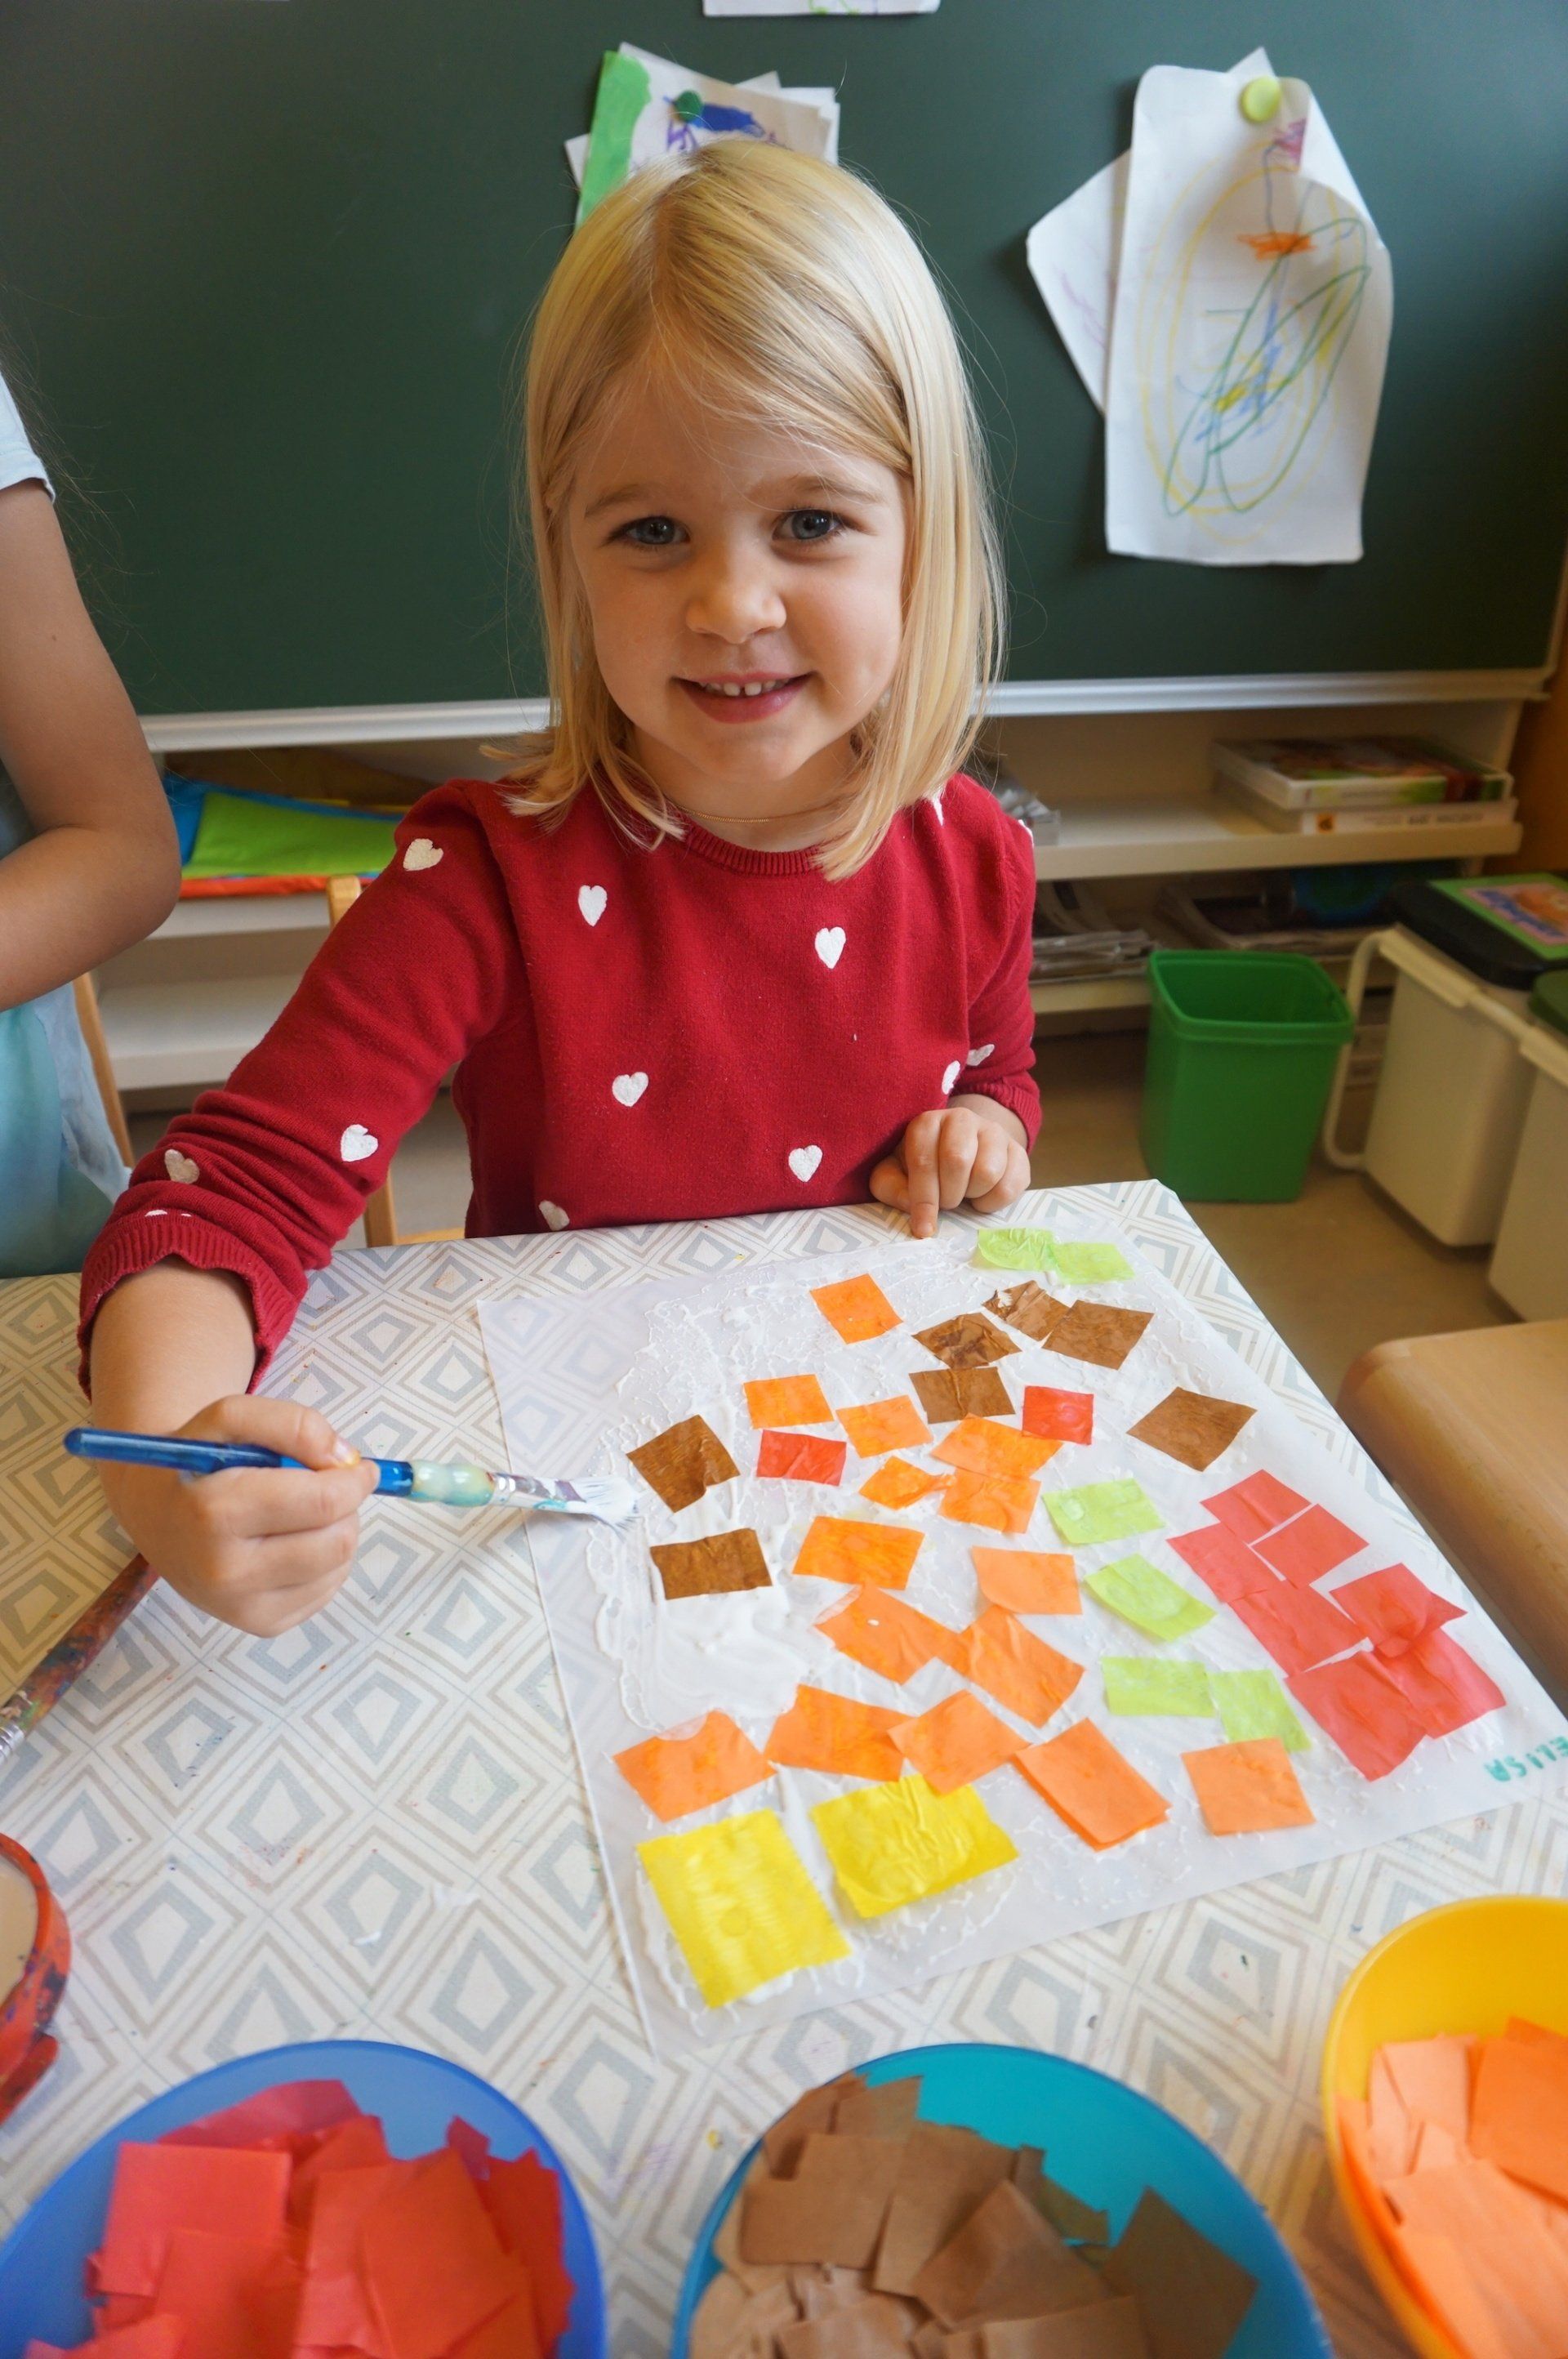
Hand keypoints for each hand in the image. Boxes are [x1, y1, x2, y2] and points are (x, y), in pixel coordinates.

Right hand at [97, 1395, 377, 1637]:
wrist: (155, 1513)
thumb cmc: (198, 1461)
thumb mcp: (230, 1417)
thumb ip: (292, 1423)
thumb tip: (345, 1460)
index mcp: (214, 1513)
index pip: (322, 1503)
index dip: (354, 1479)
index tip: (357, 1465)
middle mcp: (225, 1571)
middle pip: (337, 1540)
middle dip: (346, 1506)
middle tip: (325, 1486)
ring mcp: (242, 1607)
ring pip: (338, 1566)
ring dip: (338, 1531)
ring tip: (302, 1512)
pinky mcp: (260, 1626)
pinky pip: (326, 1591)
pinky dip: (326, 1561)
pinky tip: (293, 1541)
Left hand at [870, 1100, 1029, 1241]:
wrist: (965, 1148)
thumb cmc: (925, 1165)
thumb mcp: (896, 1173)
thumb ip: (891, 1187)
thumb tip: (911, 1205)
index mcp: (927, 1123)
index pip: (924, 1160)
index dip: (923, 1199)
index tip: (923, 1228)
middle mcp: (962, 1119)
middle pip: (957, 1161)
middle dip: (949, 1195)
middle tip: (946, 1202)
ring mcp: (994, 1132)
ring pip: (988, 1172)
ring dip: (973, 1195)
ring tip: (964, 1193)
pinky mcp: (1018, 1150)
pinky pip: (1011, 1184)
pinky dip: (994, 1201)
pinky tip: (982, 1195)